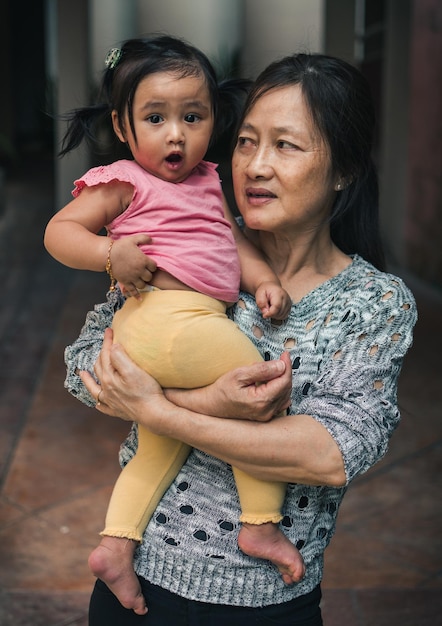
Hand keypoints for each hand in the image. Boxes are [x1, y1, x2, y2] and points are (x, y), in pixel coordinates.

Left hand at [80, 328, 165, 426]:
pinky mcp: (118, 411)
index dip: (107, 341)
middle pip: (99, 368)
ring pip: (95, 388)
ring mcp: (111, 402)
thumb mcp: (133, 370)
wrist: (154, 413)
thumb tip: (112, 347)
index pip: (106, 355)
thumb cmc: (146, 390)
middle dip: (101, 354)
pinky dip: (99, 403)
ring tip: (83, 374)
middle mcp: (106, 390)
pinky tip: (98, 403)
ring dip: (88, 380)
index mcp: (109, 378)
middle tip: (105, 345)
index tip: (109, 330)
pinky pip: (104, 407)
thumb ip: (120, 357)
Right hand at [110, 235, 156, 297]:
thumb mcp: (133, 239)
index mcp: (143, 260)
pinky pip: (133, 291)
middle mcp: (139, 270)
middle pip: (149, 277)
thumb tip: (153, 240)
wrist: (107, 254)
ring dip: (143, 282)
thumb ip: (144, 238)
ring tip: (140, 279)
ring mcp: (132, 277)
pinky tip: (140, 299)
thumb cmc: (121, 246)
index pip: (154, 267)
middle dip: (147, 274)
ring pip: (143, 285)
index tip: (149, 264)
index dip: (152, 266)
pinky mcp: (125, 282)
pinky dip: (137, 295)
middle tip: (144, 272)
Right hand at [169, 352, 291, 421]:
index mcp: (261, 401)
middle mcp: (266, 412)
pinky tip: (270, 383)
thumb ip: (262, 370)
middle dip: (284, 372)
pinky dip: (279, 390)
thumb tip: (281, 365)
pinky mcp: (265, 416)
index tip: (285, 354)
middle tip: (278, 360)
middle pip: (286, 388)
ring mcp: (266, 416)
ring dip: (281, 381)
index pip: (284, 381)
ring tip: (269, 371)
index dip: (286, 366)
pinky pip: (280, 402)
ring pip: (284, 395)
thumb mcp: (239, 374)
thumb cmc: (222, 390)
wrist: (211, 406)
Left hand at [255, 282, 291, 319]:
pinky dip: (278, 316)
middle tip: (266, 309)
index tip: (264, 315)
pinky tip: (274, 310)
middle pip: (279, 312)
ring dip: (274, 315)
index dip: (270, 313)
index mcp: (279, 293)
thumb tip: (265, 312)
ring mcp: (289, 303)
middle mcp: (286, 298)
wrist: (271, 287)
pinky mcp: (289, 307)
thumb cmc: (265, 290)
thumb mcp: (259, 294)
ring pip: (282, 316)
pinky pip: (284, 316)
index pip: (277, 306)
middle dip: (271, 314)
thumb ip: (261, 302)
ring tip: (270, 308)